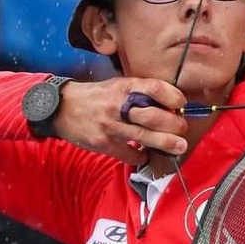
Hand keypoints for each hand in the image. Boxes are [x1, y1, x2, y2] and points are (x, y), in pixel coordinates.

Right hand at [52, 78, 187, 164]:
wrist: (62, 107)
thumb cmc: (96, 96)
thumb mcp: (117, 86)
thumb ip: (140, 94)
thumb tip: (169, 107)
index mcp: (124, 87)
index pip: (155, 88)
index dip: (173, 96)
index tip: (181, 104)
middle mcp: (118, 105)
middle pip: (154, 116)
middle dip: (174, 124)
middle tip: (182, 129)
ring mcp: (110, 125)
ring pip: (144, 136)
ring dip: (166, 143)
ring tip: (180, 147)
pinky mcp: (103, 143)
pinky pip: (128, 154)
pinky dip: (140, 157)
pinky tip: (144, 155)